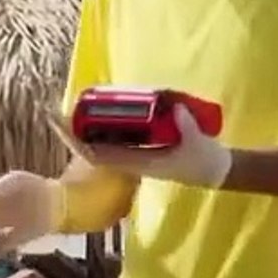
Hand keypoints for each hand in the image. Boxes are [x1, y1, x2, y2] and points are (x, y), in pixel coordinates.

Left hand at [63, 105, 232, 188]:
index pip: (100, 155)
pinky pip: (117, 140)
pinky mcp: (143, 151)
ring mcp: (137, 157)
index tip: (62, 128)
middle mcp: (133, 162)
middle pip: (95, 149)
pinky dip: (107, 128)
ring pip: (105, 145)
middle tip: (62, 112)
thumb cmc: (203, 160)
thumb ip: (185, 125)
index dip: (78, 143)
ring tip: (78, 110)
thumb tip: (174, 107)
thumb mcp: (196, 142)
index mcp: (140, 163)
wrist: (214, 171)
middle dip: (77, 133)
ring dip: (90, 130)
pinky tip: (106, 114)